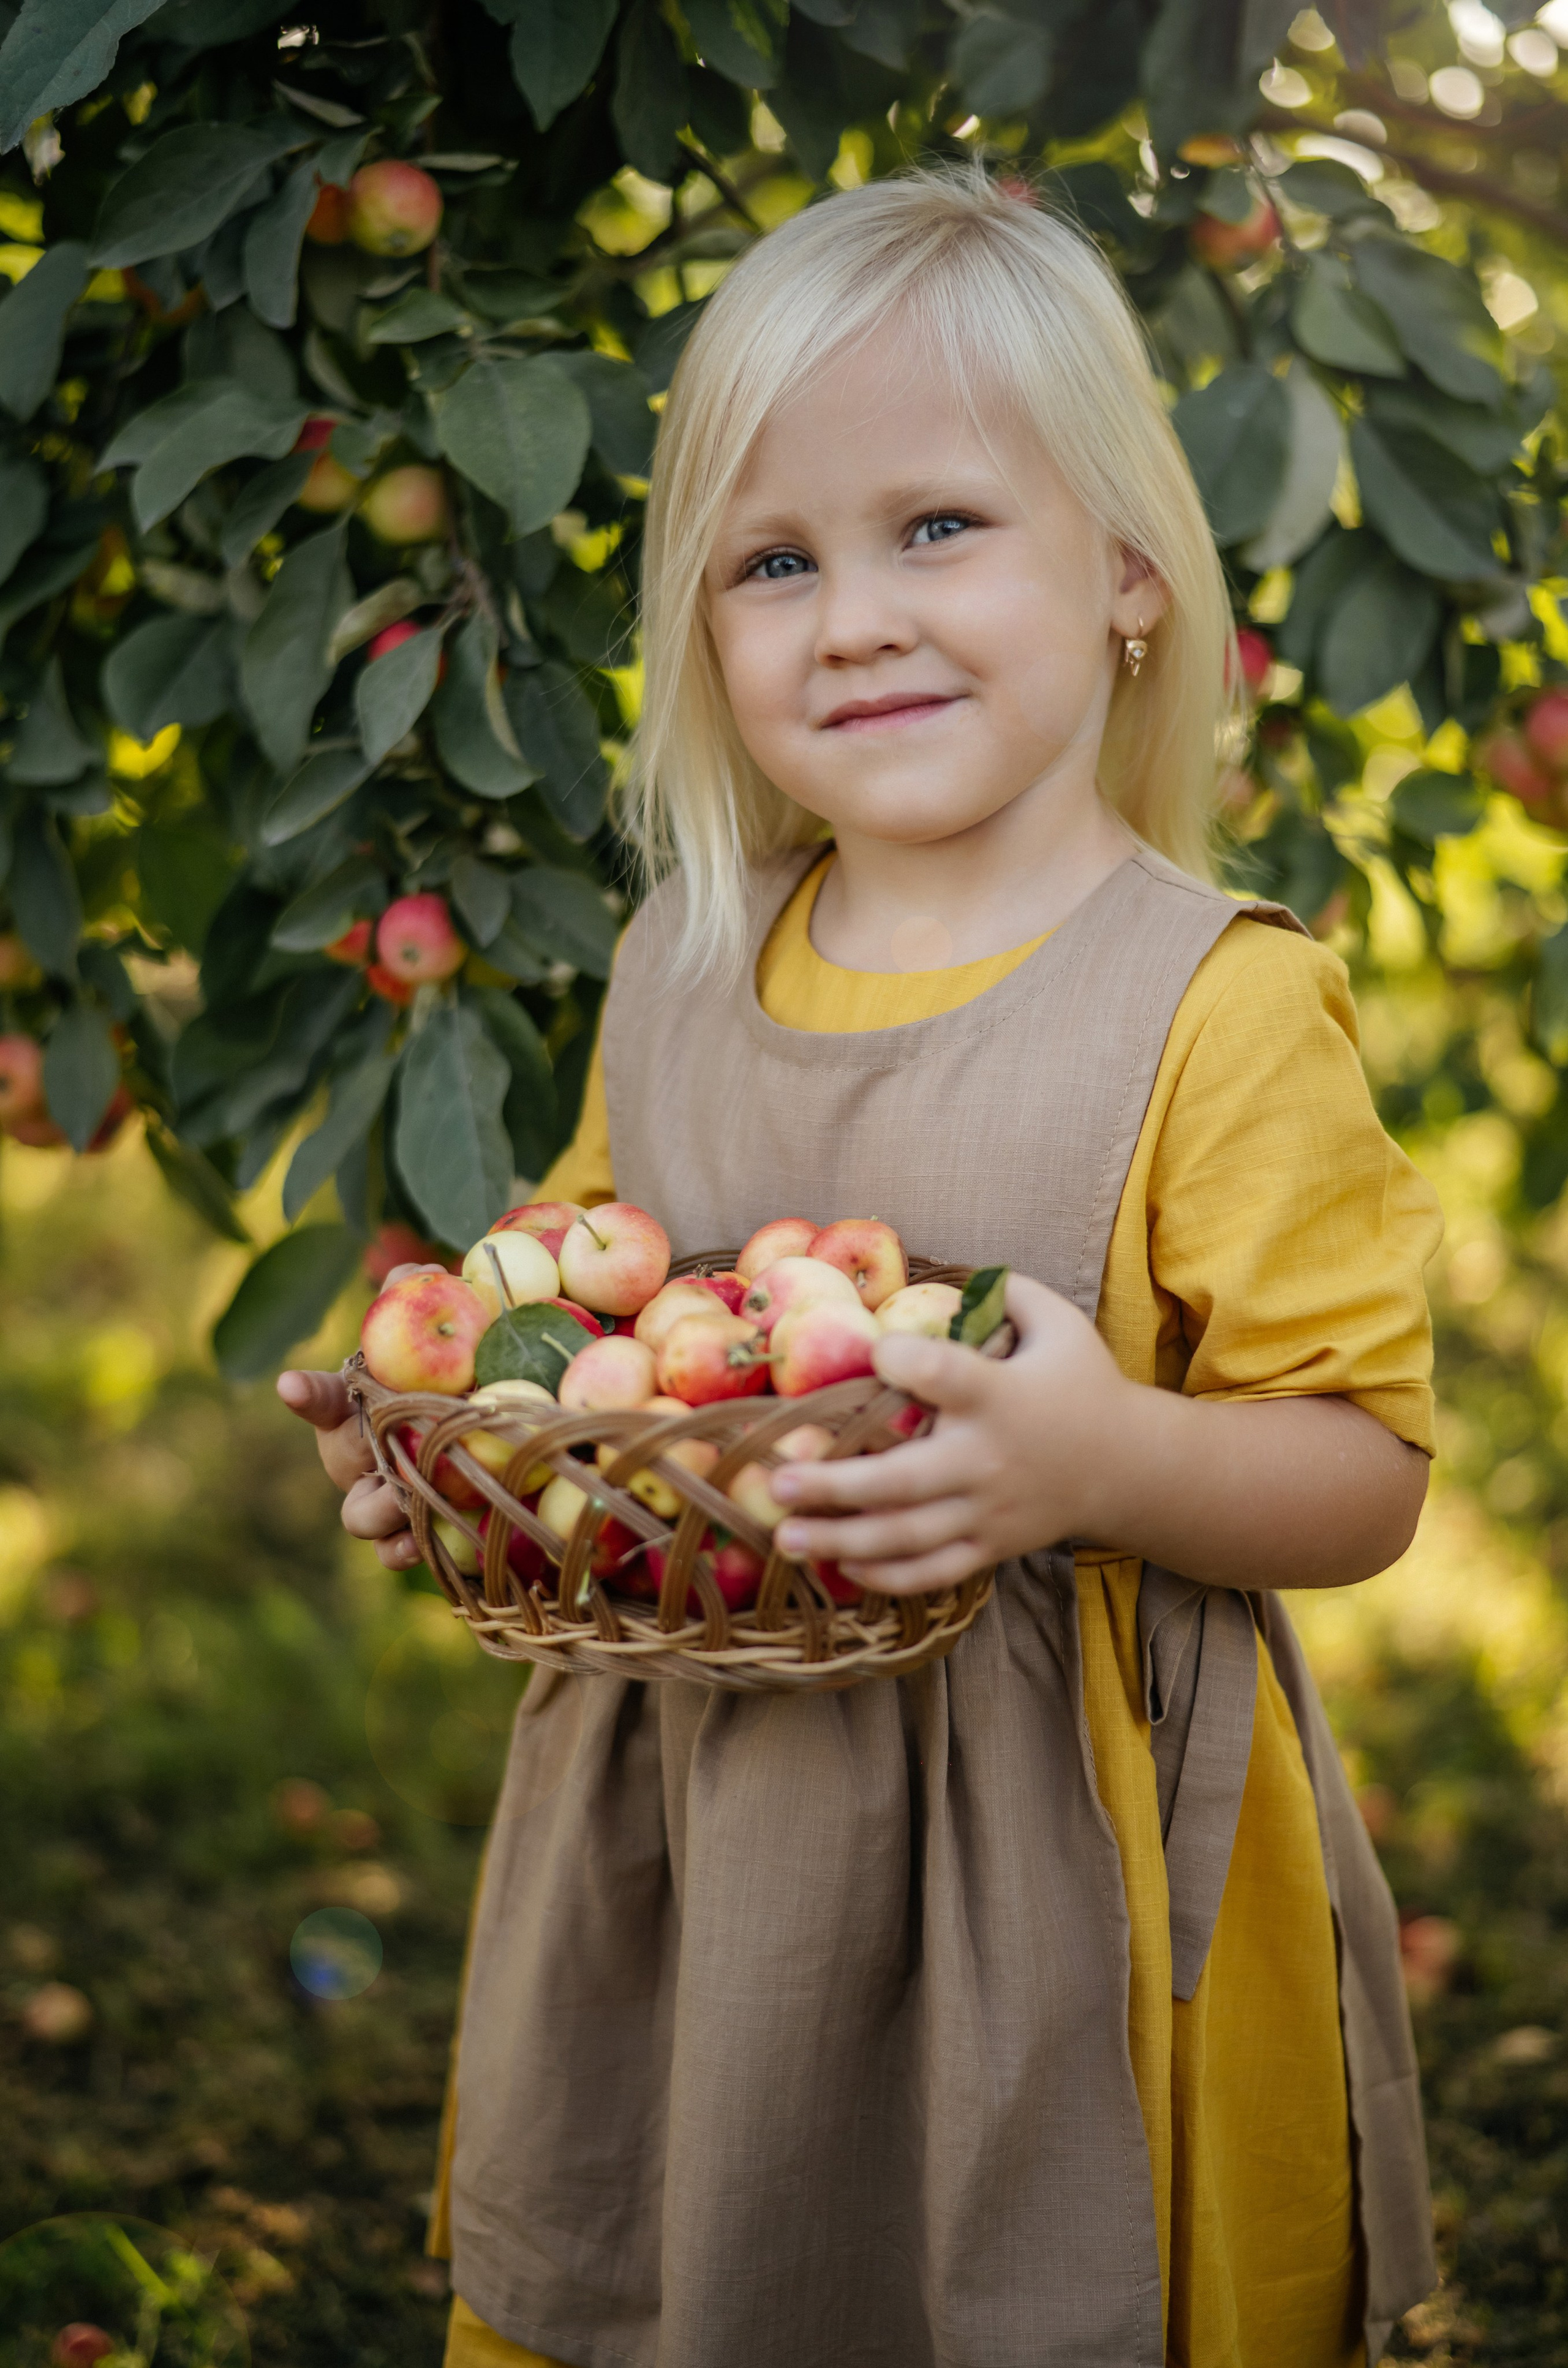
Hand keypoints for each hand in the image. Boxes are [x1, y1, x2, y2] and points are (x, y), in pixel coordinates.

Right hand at [276, 1261, 444, 1571]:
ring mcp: (378, 1498)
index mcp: (358, 1403)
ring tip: (401, 1503)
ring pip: (359, 1514)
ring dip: (376, 1510)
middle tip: (382, 1446)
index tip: (292, 1385)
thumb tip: (420, 1273)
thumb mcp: (437, 1336)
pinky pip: (393, 1553)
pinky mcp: (409, 1535)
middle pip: (342, 1457)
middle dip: (356, 1454)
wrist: (488, 1434)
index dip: (308, 1393)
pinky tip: (418, 1548)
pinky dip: (402, 1553)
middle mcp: (358, 1453)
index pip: (324, 1394)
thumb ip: (419, 1299)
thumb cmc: (447, 1379)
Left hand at [771, 1272, 1127, 1594]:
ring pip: (907, 1535)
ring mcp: (987, 1512)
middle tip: (777, 1481)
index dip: (903, 1361)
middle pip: (903, 1480)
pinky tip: (840, 1567)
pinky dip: (885, 1576)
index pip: (944, 1377)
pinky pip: (931, 1571)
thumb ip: (1006, 1290)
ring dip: (841, 1539)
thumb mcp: (1058, 1322)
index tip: (872, 1351)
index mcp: (999, 1397)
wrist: (1129, 1466)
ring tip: (784, 1538)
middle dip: (835, 1484)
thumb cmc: (1080, 1384)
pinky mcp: (990, 1546)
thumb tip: (947, 1270)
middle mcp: (987, 1459)